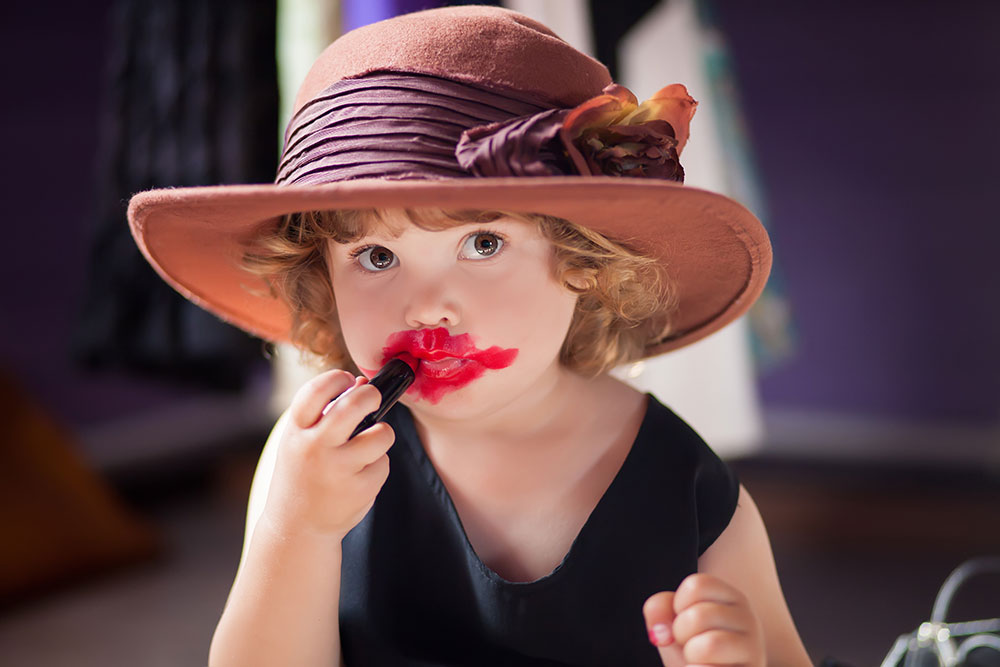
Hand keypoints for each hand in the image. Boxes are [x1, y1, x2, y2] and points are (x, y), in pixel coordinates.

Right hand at [261, 369, 393, 539]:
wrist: (296, 527)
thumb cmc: (302, 474)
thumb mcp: (300, 441)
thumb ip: (325, 412)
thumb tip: (361, 382)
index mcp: (296, 432)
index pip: (316, 391)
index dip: (337, 378)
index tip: (348, 379)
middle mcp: (315, 448)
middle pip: (355, 406)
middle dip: (371, 396)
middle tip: (373, 399)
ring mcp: (338, 470)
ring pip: (381, 435)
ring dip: (382, 435)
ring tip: (370, 444)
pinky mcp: (360, 489)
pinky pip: (383, 464)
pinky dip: (377, 466)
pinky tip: (360, 477)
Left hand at [643, 573, 764, 666]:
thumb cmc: (694, 653)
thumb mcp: (673, 625)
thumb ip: (660, 611)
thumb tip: (661, 630)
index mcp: (730, 597)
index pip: (697, 585)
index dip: (678, 606)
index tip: (685, 621)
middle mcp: (748, 619)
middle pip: (698, 616)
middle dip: (682, 635)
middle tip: (691, 645)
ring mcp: (754, 650)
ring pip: (710, 646)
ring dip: (692, 658)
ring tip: (700, 661)